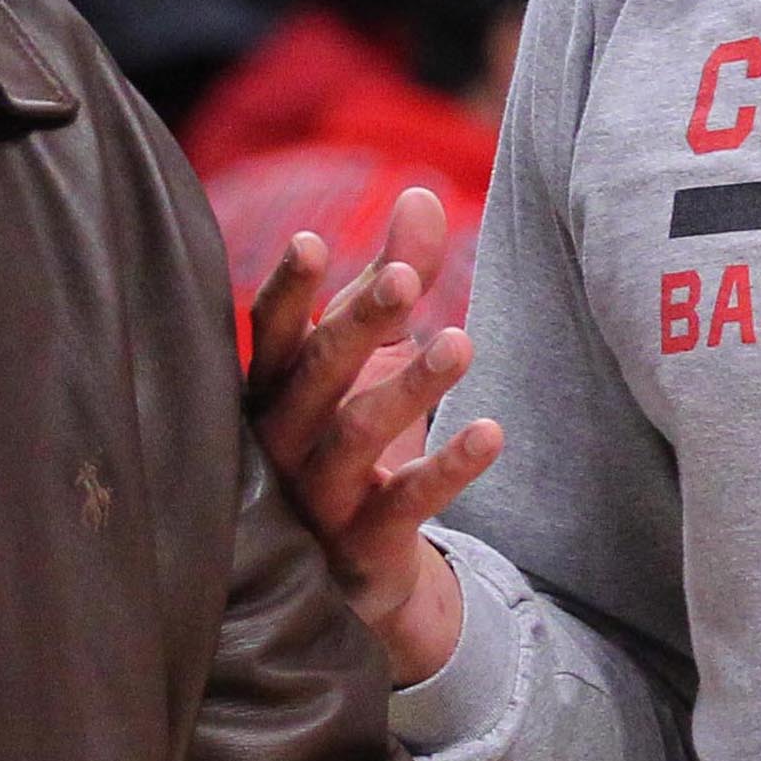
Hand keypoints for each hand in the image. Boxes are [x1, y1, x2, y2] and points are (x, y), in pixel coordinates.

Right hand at [243, 189, 502, 686]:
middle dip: (357, 324)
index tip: (312, 241)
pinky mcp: (361, 547)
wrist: (356, 567)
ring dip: (408, 389)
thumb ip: (392, 277)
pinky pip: (404, 506)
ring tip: (461, 343)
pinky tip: (491, 433)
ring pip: (354, 438)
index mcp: (271, 390)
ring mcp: (315, 499)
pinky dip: (448, 469)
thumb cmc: (350, 433)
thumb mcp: (373, 353)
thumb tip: (420, 192)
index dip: (289, 291)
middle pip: (314, 376)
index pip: (270, 334)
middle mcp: (280, 443)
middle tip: (407, 279)